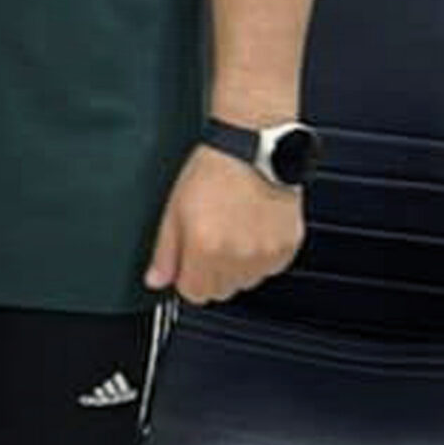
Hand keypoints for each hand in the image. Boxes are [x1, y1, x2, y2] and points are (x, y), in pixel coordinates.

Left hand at [144, 145, 302, 303]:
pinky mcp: (288, 248)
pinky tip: (252, 229)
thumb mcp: (174, 208)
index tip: (187, 262)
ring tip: (232, 230)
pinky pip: (269, 268)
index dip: (187, 277)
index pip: (194, 293)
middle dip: (211, 273)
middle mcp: (239, 257)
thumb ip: (164, 251)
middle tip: (209, 240)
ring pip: (246, 282)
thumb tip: (155, 280)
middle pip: (221, 291)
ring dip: (236, 266)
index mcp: (206, 248)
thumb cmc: (213, 172)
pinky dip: (260, 256)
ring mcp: (266, 254)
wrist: (253, 151)